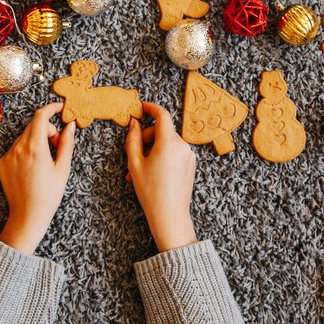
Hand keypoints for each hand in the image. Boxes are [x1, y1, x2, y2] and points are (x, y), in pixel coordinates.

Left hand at [0, 103, 75, 254]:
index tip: (60, 108)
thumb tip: (70, 125)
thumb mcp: (63, 168)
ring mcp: (7, 155)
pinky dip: (26, 150)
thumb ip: (66, 143)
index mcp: (35, 147)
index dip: (51, 108)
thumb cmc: (49, 195)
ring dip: (36, 139)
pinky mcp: (1, 163)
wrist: (27, 216)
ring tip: (45, 159)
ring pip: (24, 136)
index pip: (41, 116)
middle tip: (57, 145)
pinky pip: (15, 148)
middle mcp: (18, 148)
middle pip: (34, 125)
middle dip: (48, 129)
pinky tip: (32, 167)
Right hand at [125, 102, 197, 252]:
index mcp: (169, 143)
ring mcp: (189, 155)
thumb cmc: (151, 191)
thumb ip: (133, 139)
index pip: (162, 115)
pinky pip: (174, 152)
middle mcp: (182, 146)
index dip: (151, 108)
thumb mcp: (135, 163)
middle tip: (132, 154)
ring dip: (152, 150)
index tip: (142, 107)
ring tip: (139, 170)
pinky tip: (151, 172)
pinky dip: (162, 156)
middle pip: (162, 131)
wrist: (170, 216)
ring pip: (167, 143)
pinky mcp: (191, 164)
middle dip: (146, 138)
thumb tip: (134, 123)